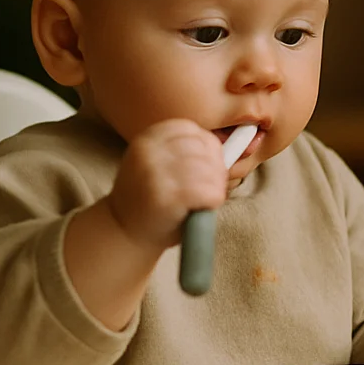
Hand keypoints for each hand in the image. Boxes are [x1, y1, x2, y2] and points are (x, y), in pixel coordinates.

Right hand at [107, 119, 228, 252]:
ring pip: (210, 171)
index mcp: (150, 136)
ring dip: (214, 188)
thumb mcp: (159, 162)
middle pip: (206, 150)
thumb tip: (239, 142)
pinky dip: (212, 202)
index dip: (209, 152)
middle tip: (205, 190)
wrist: (124, 232)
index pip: (196, 132)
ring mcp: (155, 173)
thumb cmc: (151, 197)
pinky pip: (209, 192)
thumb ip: (187, 150)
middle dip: (215, 171)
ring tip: (199, 200)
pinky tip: (199, 209)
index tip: (205, 170)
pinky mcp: (165, 196)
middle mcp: (149, 150)